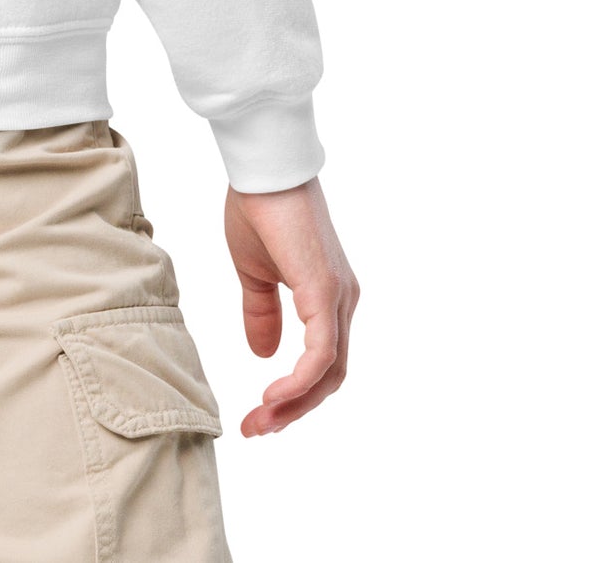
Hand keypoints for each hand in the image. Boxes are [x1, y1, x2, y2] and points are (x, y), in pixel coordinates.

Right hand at [222, 175, 358, 435]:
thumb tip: (264, 355)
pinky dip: (299, 381)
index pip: (322, 362)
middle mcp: (342, 301)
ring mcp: (338, 297)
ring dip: (294, 404)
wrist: (262, 168)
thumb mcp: (254, 271)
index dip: (294, 394)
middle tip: (256, 429)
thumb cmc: (259, 209)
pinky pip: (321, 353)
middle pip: (330, 377)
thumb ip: (261, 312)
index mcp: (328, 297)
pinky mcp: (323, 291)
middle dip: (293, 410)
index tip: (260, 414)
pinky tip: (272, 394)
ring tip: (259, 421)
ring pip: (329, 372)